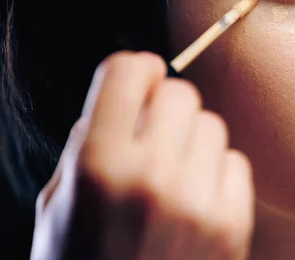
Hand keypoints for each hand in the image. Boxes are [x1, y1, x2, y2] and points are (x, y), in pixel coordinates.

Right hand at [30, 51, 254, 259]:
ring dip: (191, 139)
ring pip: (212, 123)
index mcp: (97, 166)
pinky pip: (235, 161)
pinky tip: (196, 199)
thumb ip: (88, 142)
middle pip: (180, 91)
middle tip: (154, 134)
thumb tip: (123, 93)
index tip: (137, 82)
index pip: (128, 70)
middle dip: (164, 107)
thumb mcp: (59, 204)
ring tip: (174, 173)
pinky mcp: (232, 224)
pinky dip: (216, 172)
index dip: (133, 72)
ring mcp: (197, 202)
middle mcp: (151, 178)